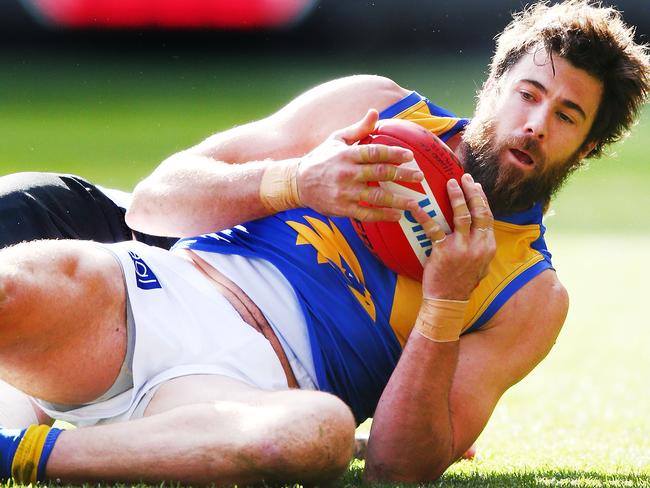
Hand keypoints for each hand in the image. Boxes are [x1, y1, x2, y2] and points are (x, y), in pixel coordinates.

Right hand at [297, 110, 423, 220]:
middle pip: (380, 173)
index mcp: (347, 154)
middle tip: (419, 177)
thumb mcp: (337, 139)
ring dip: (398, 200)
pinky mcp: (343, 208)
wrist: (297, 183)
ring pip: (376, 196)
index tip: (410, 155)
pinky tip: (397, 215)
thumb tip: (375, 112)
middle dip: (403, 175)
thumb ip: (359, 129)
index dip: (394, 153)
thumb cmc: (321, 158)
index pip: (375, 152)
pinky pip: (367, 214)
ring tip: (414, 203)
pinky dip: (383, 215)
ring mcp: (345, 193)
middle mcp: (347, 173)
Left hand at [409, 174, 495, 299]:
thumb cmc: (461, 284)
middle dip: (473, 192)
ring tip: (450, 183)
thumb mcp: (481, 267)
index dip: (482, 199)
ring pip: (462, 216)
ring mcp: (462, 249)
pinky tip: (415, 206)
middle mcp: (479, 245)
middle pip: (479, 211)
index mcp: (488, 247)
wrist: (448, 302)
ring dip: (456, 197)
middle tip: (465, 177)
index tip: (476, 185)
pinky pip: (433, 229)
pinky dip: (424, 215)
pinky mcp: (444, 252)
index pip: (488, 216)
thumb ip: (481, 248)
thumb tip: (480, 233)